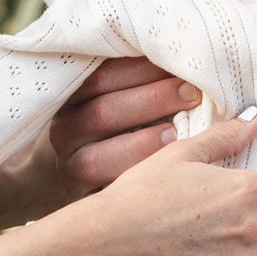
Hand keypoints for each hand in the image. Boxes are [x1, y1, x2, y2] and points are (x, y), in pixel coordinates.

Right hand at [49, 57, 201, 200]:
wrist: (87, 177)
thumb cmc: (120, 129)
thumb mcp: (120, 97)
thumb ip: (141, 80)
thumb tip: (186, 56)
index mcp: (71, 97)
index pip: (101, 77)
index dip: (140, 70)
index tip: (179, 63)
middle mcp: (64, 132)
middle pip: (103, 113)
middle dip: (151, 101)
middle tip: (192, 94)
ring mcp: (69, 168)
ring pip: (97, 158)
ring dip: (141, 145)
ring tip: (176, 136)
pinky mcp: (79, 199)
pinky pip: (104, 193)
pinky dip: (135, 182)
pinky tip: (162, 172)